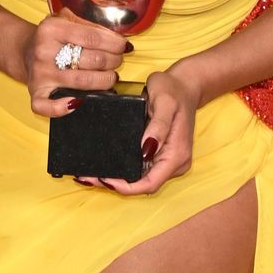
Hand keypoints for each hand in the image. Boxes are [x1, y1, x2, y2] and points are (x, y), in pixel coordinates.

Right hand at [24, 5, 129, 117]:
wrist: (24, 50)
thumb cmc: (52, 37)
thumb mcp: (66, 20)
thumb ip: (90, 25)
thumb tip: (118, 40)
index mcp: (52, 29)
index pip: (93, 37)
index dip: (114, 43)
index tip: (123, 46)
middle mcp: (44, 51)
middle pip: (93, 60)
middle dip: (113, 61)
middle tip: (116, 60)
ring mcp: (40, 74)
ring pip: (83, 82)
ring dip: (104, 81)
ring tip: (110, 76)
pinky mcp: (36, 92)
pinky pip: (48, 106)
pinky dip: (63, 108)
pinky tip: (78, 102)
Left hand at [75, 61, 202, 195]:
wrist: (184, 84)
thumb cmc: (174, 90)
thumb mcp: (164, 102)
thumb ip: (157, 126)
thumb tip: (146, 149)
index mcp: (176, 155)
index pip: (150, 183)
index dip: (126, 187)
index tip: (104, 180)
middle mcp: (174, 163)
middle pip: (143, 185)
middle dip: (117, 185)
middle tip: (89, 177)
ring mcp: (168, 161)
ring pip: (141, 179)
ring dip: (118, 180)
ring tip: (92, 173)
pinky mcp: (160, 155)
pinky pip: (142, 169)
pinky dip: (124, 170)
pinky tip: (107, 164)